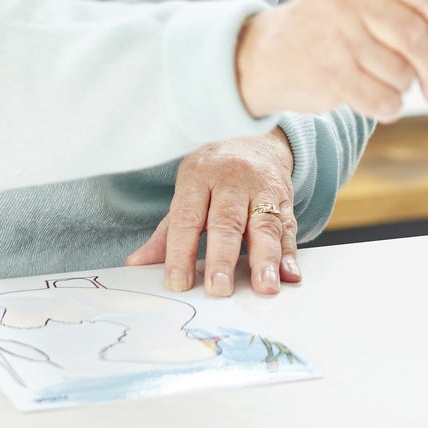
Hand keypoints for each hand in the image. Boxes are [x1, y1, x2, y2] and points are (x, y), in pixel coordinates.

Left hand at [125, 130, 297, 296]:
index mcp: (200, 177)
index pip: (188, 217)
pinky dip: (290, 254)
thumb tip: (138, 263)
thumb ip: (167, 231)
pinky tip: (289, 275)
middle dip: (223, 256)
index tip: (178, 283)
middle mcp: (233, 181)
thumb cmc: (214, 172)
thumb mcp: (187, 190)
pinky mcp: (285, 199)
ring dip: (266, 259)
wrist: (255, 139)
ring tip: (264, 287)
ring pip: (264, 224)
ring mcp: (262, 189)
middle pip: (227, 221)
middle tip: (219, 288)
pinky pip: (288, 227)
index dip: (181, 251)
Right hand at [235, 0, 427, 121]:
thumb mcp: (365, 4)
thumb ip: (413, 15)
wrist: (263, 56)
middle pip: (418, 37)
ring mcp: (336, 33)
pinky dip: (388, 108)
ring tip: (384, 84)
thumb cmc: (330, 31)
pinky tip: (372, 99)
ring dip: (404, 89)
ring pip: (402, 73)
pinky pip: (384, 100)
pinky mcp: (328, 73)